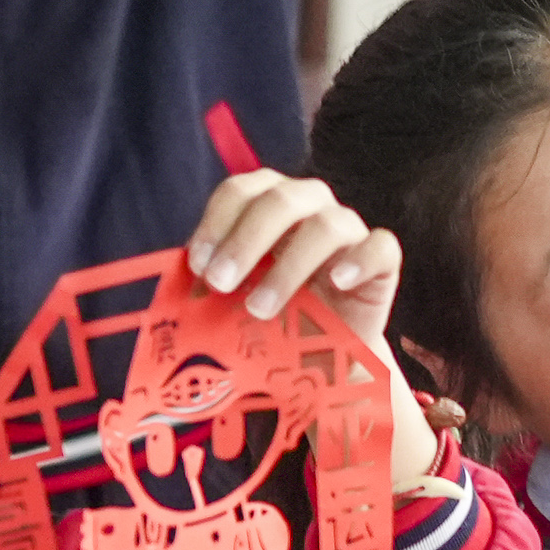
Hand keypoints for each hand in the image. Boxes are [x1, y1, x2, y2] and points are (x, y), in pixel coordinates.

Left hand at [183, 166, 440, 487]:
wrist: (318, 358)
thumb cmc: (269, 319)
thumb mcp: (231, 304)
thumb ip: (206, 289)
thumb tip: (167, 297)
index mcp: (266, 203)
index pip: (240, 192)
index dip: (216, 224)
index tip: (197, 266)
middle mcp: (309, 206)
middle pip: (280, 199)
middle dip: (245, 241)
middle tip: (220, 283)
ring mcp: (348, 230)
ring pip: (326, 225)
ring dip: (288, 266)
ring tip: (260, 309)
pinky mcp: (382, 261)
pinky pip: (380, 246)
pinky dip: (358, 260)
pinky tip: (335, 283)